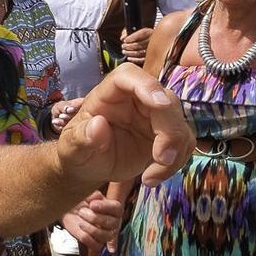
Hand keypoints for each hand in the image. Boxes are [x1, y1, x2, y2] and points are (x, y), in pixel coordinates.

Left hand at [56, 64, 191, 191]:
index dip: (147, 86)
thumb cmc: (77, 150)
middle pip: (165, 101)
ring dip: (174, 153)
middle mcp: (136, 99)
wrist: (87, 166)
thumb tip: (98, 125)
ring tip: (150, 179)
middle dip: (170, 131)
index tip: (159, 105)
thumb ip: (81, 137)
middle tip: (161, 159)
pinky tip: (151, 178)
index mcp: (110, 93)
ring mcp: (154, 116)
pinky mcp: (166, 135)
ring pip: (179, 124)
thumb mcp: (71, 147)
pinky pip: (183, 143)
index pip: (129, 76)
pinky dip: (174, 164)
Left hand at [60, 191, 123, 250]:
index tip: (92, 205)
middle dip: (94, 218)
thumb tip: (96, 196)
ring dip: (90, 228)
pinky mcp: (97, 243)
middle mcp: (113, 222)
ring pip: (104, 235)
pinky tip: (81, 230)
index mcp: (114, 209)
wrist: (70, 212)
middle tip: (82, 212)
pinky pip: (96, 245)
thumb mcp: (86, 195)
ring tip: (80, 222)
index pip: (117, 208)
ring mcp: (106, 234)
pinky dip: (87, 238)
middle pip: (111, 223)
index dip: (105, 207)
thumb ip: (93, 195)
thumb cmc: (81, 203)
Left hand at [119, 26, 153, 63]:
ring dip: (130, 53)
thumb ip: (127, 32)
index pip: (142, 33)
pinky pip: (142, 60)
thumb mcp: (135, 31)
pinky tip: (128, 58)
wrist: (153, 43)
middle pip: (140, 44)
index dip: (132, 37)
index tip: (125, 40)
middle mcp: (152, 41)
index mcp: (149, 32)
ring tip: (124, 52)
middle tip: (123, 46)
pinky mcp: (151, 57)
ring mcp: (152, 50)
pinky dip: (134, 60)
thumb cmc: (140, 36)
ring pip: (140, 53)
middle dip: (129, 46)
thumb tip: (122, 38)